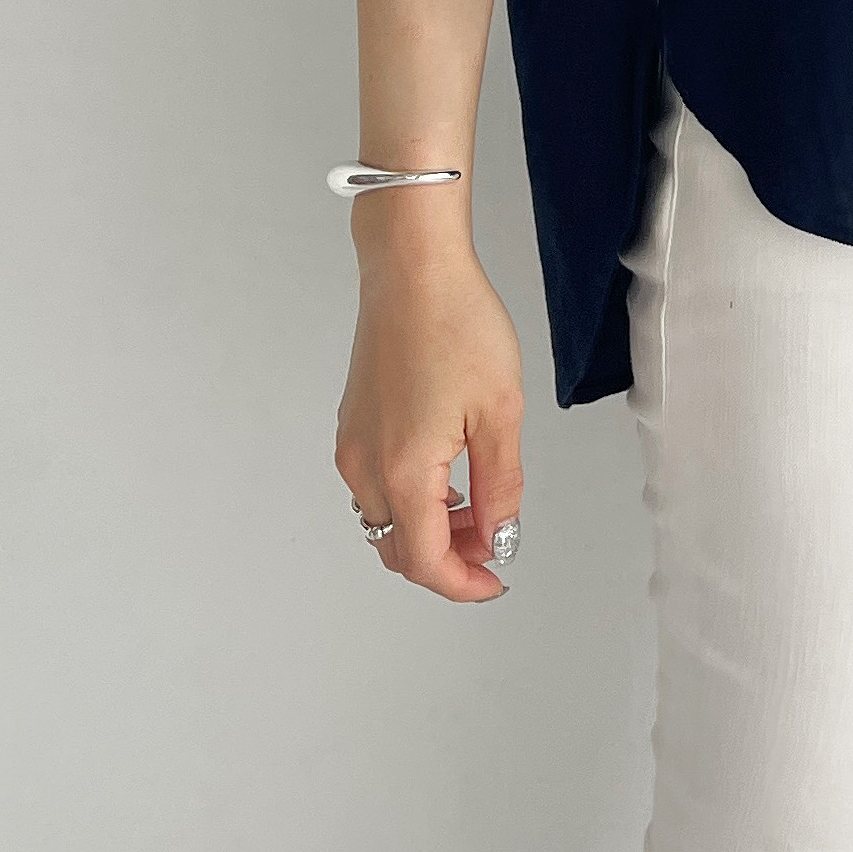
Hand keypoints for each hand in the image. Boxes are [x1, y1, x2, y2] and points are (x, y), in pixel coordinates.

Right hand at [334, 242, 526, 599]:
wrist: (412, 268)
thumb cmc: (458, 324)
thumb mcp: (500, 411)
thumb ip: (499, 486)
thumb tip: (499, 537)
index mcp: (402, 470)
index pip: (424, 561)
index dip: (463, 584)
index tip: (497, 580)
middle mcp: (365, 465)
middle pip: (397, 548)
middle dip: (447, 559)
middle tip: (495, 541)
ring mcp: (352, 443)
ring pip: (384, 519)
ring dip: (427, 530)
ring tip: (477, 507)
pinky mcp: (352, 421)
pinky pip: (374, 485)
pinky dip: (409, 499)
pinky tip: (446, 473)